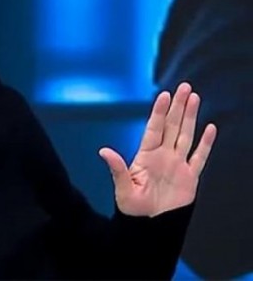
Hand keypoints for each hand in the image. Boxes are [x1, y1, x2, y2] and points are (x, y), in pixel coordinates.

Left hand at [99, 83, 216, 216]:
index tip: (164, 95)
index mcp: (146, 156)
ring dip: (191, 117)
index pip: (154, 129)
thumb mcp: (122, 188)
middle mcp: (163, 155)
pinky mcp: (190, 177)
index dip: (159, 112)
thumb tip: (103, 151)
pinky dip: (206, 143)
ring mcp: (177, 164)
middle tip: (185, 87)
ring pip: (186, 135)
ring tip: (194, 98)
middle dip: (178, 106)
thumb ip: (117, 169)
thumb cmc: (132, 207)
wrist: (149, 225)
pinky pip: (199, 157)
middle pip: (172, 126)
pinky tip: (210, 128)